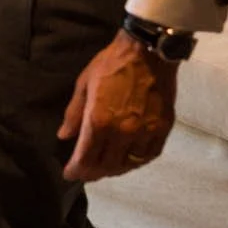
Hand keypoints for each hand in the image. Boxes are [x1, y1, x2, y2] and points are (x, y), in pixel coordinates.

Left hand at [60, 32, 179, 181]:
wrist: (147, 53)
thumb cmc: (110, 65)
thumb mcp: (84, 85)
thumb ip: (74, 114)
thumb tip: (64, 136)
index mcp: (99, 121)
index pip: (85, 157)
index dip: (76, 170)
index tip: (70, 175)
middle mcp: (123, 132)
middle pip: (107, 165)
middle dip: (93, 173)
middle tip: (85, 174)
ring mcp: (145, 132)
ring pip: (129, 164)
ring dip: (114, 169)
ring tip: (104, 168)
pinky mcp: (162, 129)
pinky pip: (149, 155)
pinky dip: (137, 162)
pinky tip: (128, 160)